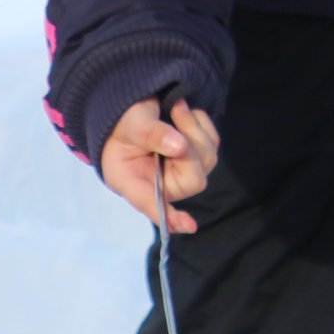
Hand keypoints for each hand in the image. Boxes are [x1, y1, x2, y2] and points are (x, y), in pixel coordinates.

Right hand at [99, 96, 219, 232]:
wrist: (128, 112)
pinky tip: (182, 114)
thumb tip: (179, 146)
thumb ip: (151, 134)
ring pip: (207, 160)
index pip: (150, 202)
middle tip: (176, 112)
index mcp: (133, 181)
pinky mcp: (196, 159)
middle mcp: (159, 184)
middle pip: (192, 180)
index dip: (168, 215)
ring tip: (175, 107)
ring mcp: (180, 174)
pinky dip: (201, 124)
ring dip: (195, 128)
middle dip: (191, 144)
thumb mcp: (130, 124)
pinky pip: (212, 144)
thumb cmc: (121, 123)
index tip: (189, 225)